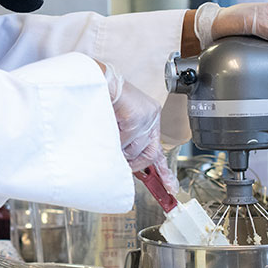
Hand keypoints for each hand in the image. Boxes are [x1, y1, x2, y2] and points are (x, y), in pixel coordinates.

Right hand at [100, 62, 177, 191]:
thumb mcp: (120, 124)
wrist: (97, 81)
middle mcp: (152, 116)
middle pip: (151, 153)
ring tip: (111, 137)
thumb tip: (126, 162)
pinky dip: (116, 141)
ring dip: (121, 149)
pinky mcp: (137, 118)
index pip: (159, 149)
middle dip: (137, 164)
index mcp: (150, 116)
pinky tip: (111, 130)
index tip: (170, 186)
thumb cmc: (104, 100)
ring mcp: (146, 117)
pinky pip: (126, 140)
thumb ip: (126, 142)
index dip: (164, 171)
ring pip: (137, 149)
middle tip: (124, 165)